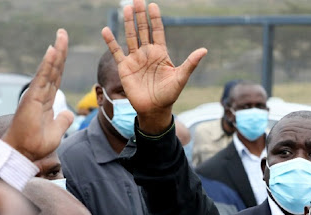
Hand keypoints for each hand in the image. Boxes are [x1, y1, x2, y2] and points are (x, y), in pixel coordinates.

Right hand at [1, 29, 73, 160]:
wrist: (24, 152)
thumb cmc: (36, 143)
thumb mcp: (57, 131)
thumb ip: (63, 120)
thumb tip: (69, 113)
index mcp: (47, 99)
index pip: (56, 77)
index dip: (61, 63)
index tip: (64, 48)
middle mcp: (41, 93)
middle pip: (53, 69)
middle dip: (60, 51)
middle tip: (63, 33)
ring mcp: (36, 94)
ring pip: (49, 70)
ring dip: (56, 52)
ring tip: (61, 36)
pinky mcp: (32, 97)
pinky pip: (43, 78)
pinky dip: (48, 64)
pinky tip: (53, 51)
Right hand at [101, 0, 206, 133]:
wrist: (154, 109)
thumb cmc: (169, 95)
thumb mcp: (181, 78)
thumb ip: (190, 63)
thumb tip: (204, 50)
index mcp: (160, 54)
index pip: (158, 32)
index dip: (155, 20)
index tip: (153, 6)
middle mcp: (147, 53)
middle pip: (143, 30)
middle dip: (140, 16)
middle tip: (138, 0)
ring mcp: (135, 59)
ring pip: (130, 37)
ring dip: (128, 23)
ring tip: (127, 9)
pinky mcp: (125, 67)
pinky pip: (116, 52)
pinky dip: (111, 42)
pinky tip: (106, 30)